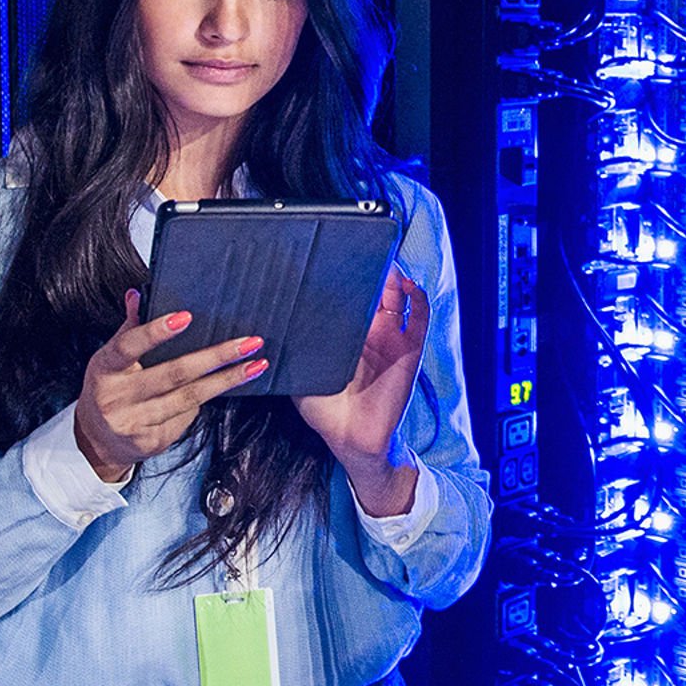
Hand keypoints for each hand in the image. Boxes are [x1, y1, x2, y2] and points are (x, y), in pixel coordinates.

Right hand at [72, 290, 269, 480]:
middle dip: (215, 357)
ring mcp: (135, 423)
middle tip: (248, 342)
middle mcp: (116, 398)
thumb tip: (137, 294)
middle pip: (173, 374)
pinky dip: (208, 398)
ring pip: (190, 397)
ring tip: (256, 364)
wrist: (98, 441)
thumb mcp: (111, 358)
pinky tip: (228, 385)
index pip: (129, 346)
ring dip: (227, 380)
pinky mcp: (153, 441)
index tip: (186, 317)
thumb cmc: (110, 388)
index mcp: (105, 369)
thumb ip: (129, 328)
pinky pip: (188, 416)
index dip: (156, 332)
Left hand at [295, 266, 428, 512]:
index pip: (350, 294)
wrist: (351, 439)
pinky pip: (420, 320)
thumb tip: (265, 323)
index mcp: (347, 333)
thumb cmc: (324, 410)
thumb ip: (289, 350)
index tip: (336, 251)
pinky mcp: (409, 350)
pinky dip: (419, 300)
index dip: (346, 273)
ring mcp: (392, 338)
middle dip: (372, 267)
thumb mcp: (299, 373)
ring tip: (386, 262)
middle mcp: (371, 331)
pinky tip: (410, 286)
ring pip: (400, 297)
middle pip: (377, 288)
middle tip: (362, 246)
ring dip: (396, 277)